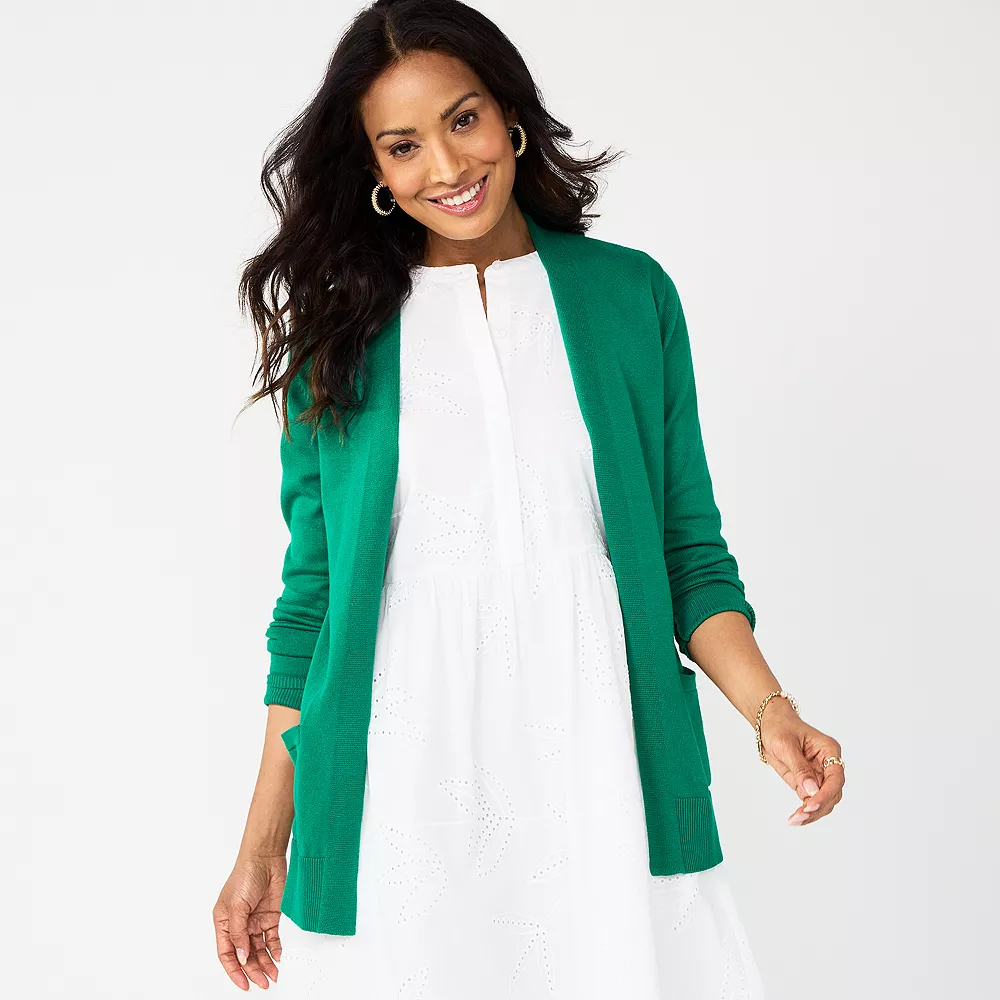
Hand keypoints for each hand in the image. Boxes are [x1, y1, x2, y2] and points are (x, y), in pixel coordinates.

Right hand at [213, 852, 286, 989]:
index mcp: (224, 922)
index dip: (234, 971)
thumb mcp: (237, 906)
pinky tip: (278, 957)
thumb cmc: (245, 875)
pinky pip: (273, 938)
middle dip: (254, 971)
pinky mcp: (271, 916)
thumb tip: (242, 956)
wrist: (266, 857)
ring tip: (273, 975)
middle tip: (263, 982)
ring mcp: (256, 921)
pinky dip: (276, 949)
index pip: (227, 954)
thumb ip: (238, 933)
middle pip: (245, 955)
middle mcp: (240, 924)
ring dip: (266, 963)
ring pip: (260, 950)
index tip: (244, 984)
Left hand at [758, 699, 844, 825]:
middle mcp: (829, 765)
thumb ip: (800, 768)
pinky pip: (812, 801)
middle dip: (819, 807)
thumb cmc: (780, 728)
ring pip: (825, 801)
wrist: (769, 724)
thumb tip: (812, 791)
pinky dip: (806, 812)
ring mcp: (820, 775)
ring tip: (795, 820)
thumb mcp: (786, 745)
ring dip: (813, 813)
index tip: (810, 805)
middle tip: (800, 816)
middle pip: (833, 793)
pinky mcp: (809, 783)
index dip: (826, 794)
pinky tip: (795, 819)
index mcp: (829, 750)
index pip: (835, 777)